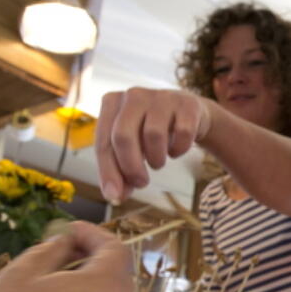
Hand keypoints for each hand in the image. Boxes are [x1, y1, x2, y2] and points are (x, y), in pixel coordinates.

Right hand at [0, 222, 133, 291]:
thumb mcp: (18, 276)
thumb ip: (49, 253)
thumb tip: (64, 243)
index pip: (116, 251)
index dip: (93, 234)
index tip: (67, 229)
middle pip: (114, 281)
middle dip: (90, 261)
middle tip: (56, 252)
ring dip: (81, 291)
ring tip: (43, 284)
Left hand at [96, 87, 212, 202]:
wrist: (187, 114)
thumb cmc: (150, 131)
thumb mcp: (131, 148)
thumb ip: (120, 170)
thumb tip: (115, 197)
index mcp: (112, 103)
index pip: (103, 141)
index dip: (108, 172)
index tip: (115, 196)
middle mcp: (134, 95)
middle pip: (123, 135)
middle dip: (130, 167)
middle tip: (141, 183)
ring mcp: (161, 97)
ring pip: (153, 134)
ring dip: (156, 159)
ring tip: (158, 162)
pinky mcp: (186, 104)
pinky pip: (182, 133)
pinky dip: (179, 149)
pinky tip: (175, 150)